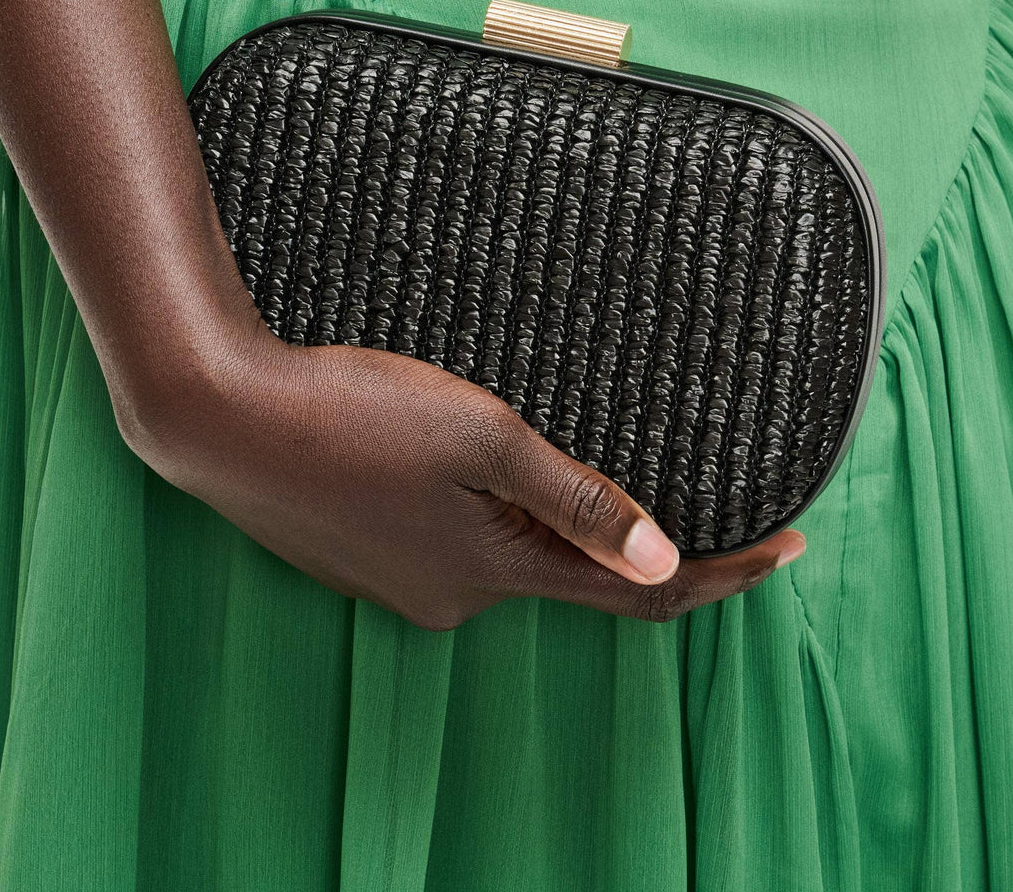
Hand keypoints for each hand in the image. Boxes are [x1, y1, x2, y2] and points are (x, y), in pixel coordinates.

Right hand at [116, 326, 805, 630]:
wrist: (223, 417)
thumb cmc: (353, 415)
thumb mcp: (483, 441)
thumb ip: (577, 500)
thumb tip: (666, 559)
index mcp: (497, 571)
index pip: (640, 591)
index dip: (725, 571)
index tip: (789, 545)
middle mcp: (458, 596)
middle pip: (574, 572)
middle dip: (630, 534)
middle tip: (682, 475)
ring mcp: (410, 583)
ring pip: (511, 552)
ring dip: (549, 516)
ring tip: (553, 456)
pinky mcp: (374, 558)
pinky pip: (461, 543)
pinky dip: (491, 514)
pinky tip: (471, 471)